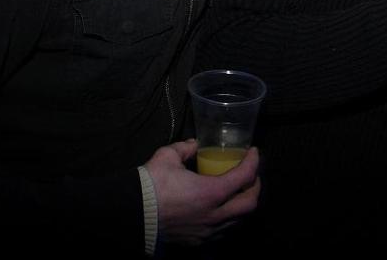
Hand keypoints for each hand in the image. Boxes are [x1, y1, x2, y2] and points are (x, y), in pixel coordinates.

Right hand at [145, 140, 260, 245]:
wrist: (131, 216)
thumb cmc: (151, 185)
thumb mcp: (167, 156)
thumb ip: (185, 148)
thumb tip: (193, 144)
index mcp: (211, 193)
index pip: (245, 177)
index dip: (253, 162)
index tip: (254, 152)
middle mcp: (214, 216)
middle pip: (249, 204)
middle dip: (255, 187)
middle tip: (251, 175)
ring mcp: (207, 232)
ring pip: (238, 221)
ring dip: (243, 205)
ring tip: (239, 192)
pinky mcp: (197, 242)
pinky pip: (223, 232)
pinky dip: (229, 219)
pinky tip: (223, 210)